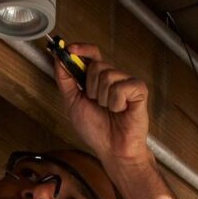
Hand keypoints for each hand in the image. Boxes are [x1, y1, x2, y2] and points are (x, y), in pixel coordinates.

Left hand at [53, 42, 149, 166]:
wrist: (113, 150)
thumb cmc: (96, 130)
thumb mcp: (72, 103)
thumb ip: (65, 80)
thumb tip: (58, 58)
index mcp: (97, 79)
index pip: (91, 54)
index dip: (81, 49)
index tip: (69, 49)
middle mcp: (113, 78)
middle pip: (97, 65)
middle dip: (90, 87)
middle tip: (97, 104)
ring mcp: (126, 82)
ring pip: (107, 76)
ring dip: (103, 98)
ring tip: (110, 110)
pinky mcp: (139, 89)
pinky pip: (120, 88)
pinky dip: (116, 103)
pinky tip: (121, 111)